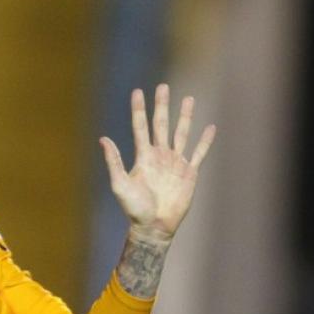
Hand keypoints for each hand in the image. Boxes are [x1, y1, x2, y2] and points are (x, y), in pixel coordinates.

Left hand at [100, 84, 215, 242]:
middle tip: (163, 87)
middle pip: (161, 124)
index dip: (139, 109)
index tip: (137, 91)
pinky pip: (199, 153)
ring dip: (184, 117)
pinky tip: (210, 128)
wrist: (154, 226)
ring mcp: (175, 163)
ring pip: (181, 133)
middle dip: (162, 106)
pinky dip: (205, 141)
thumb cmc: (134, 208)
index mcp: (143, 156)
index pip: (140, 126)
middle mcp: (159, 155)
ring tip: (188, 99)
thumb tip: (103, 139)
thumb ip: (114, 161)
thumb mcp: (120, 184)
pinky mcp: (189, 173)